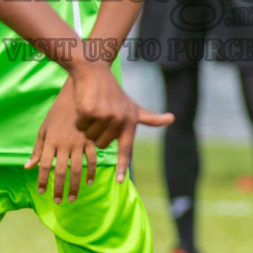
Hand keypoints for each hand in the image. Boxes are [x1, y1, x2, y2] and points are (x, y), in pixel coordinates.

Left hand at [26, 85, 97, 202]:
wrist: (77, 94)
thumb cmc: (58, 112)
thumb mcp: (44, 128)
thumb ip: (37, 149)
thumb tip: (27, 167)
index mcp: (51, 141)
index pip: (45, 166)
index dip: (43, 180)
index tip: (42, 192)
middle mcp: (64, 144)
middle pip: (61, 172)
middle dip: (59, 189)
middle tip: (58, 201)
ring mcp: (79, 143)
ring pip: (77, 169)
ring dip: (75, 186)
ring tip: (73, 198)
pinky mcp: (91, 140)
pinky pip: (92, 159)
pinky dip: (92, 172)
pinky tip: (89, 182)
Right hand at [68, 61, 172, 181]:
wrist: (94, 71)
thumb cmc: (113, 92)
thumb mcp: (133, 106)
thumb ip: (150, 117)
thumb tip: (172, 119)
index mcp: (130, 122)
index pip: (126, 149)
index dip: (122, 166)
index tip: (119, 181)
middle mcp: (119, 120)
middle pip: (101, 144)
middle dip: (96, 133)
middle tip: (100, 115)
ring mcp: (104, 115)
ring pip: (89, 137)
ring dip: (87, 126)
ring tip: (93, 109)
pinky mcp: (89, 110)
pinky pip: (80, 126)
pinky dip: (80, 118)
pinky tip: (85, 104)